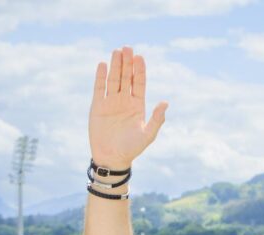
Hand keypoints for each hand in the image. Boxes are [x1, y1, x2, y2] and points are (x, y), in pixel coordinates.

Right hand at [89, 46, 168, 170]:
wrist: (112, 158)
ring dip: (115, 66)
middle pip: (126, 77)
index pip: (139, 83)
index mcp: (138, 106)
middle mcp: (125, 101)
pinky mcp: (98, 106)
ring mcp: (111, 103)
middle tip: (128, 48)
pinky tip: (103, 65)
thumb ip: (157, 119)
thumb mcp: (148, 134)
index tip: (140, 57)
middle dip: (127, 63)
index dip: (140, 70)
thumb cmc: (132, 148)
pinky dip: (100, 77)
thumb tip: (166, 103)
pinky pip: (99, 88)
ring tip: (117, 51)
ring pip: (113, 80)